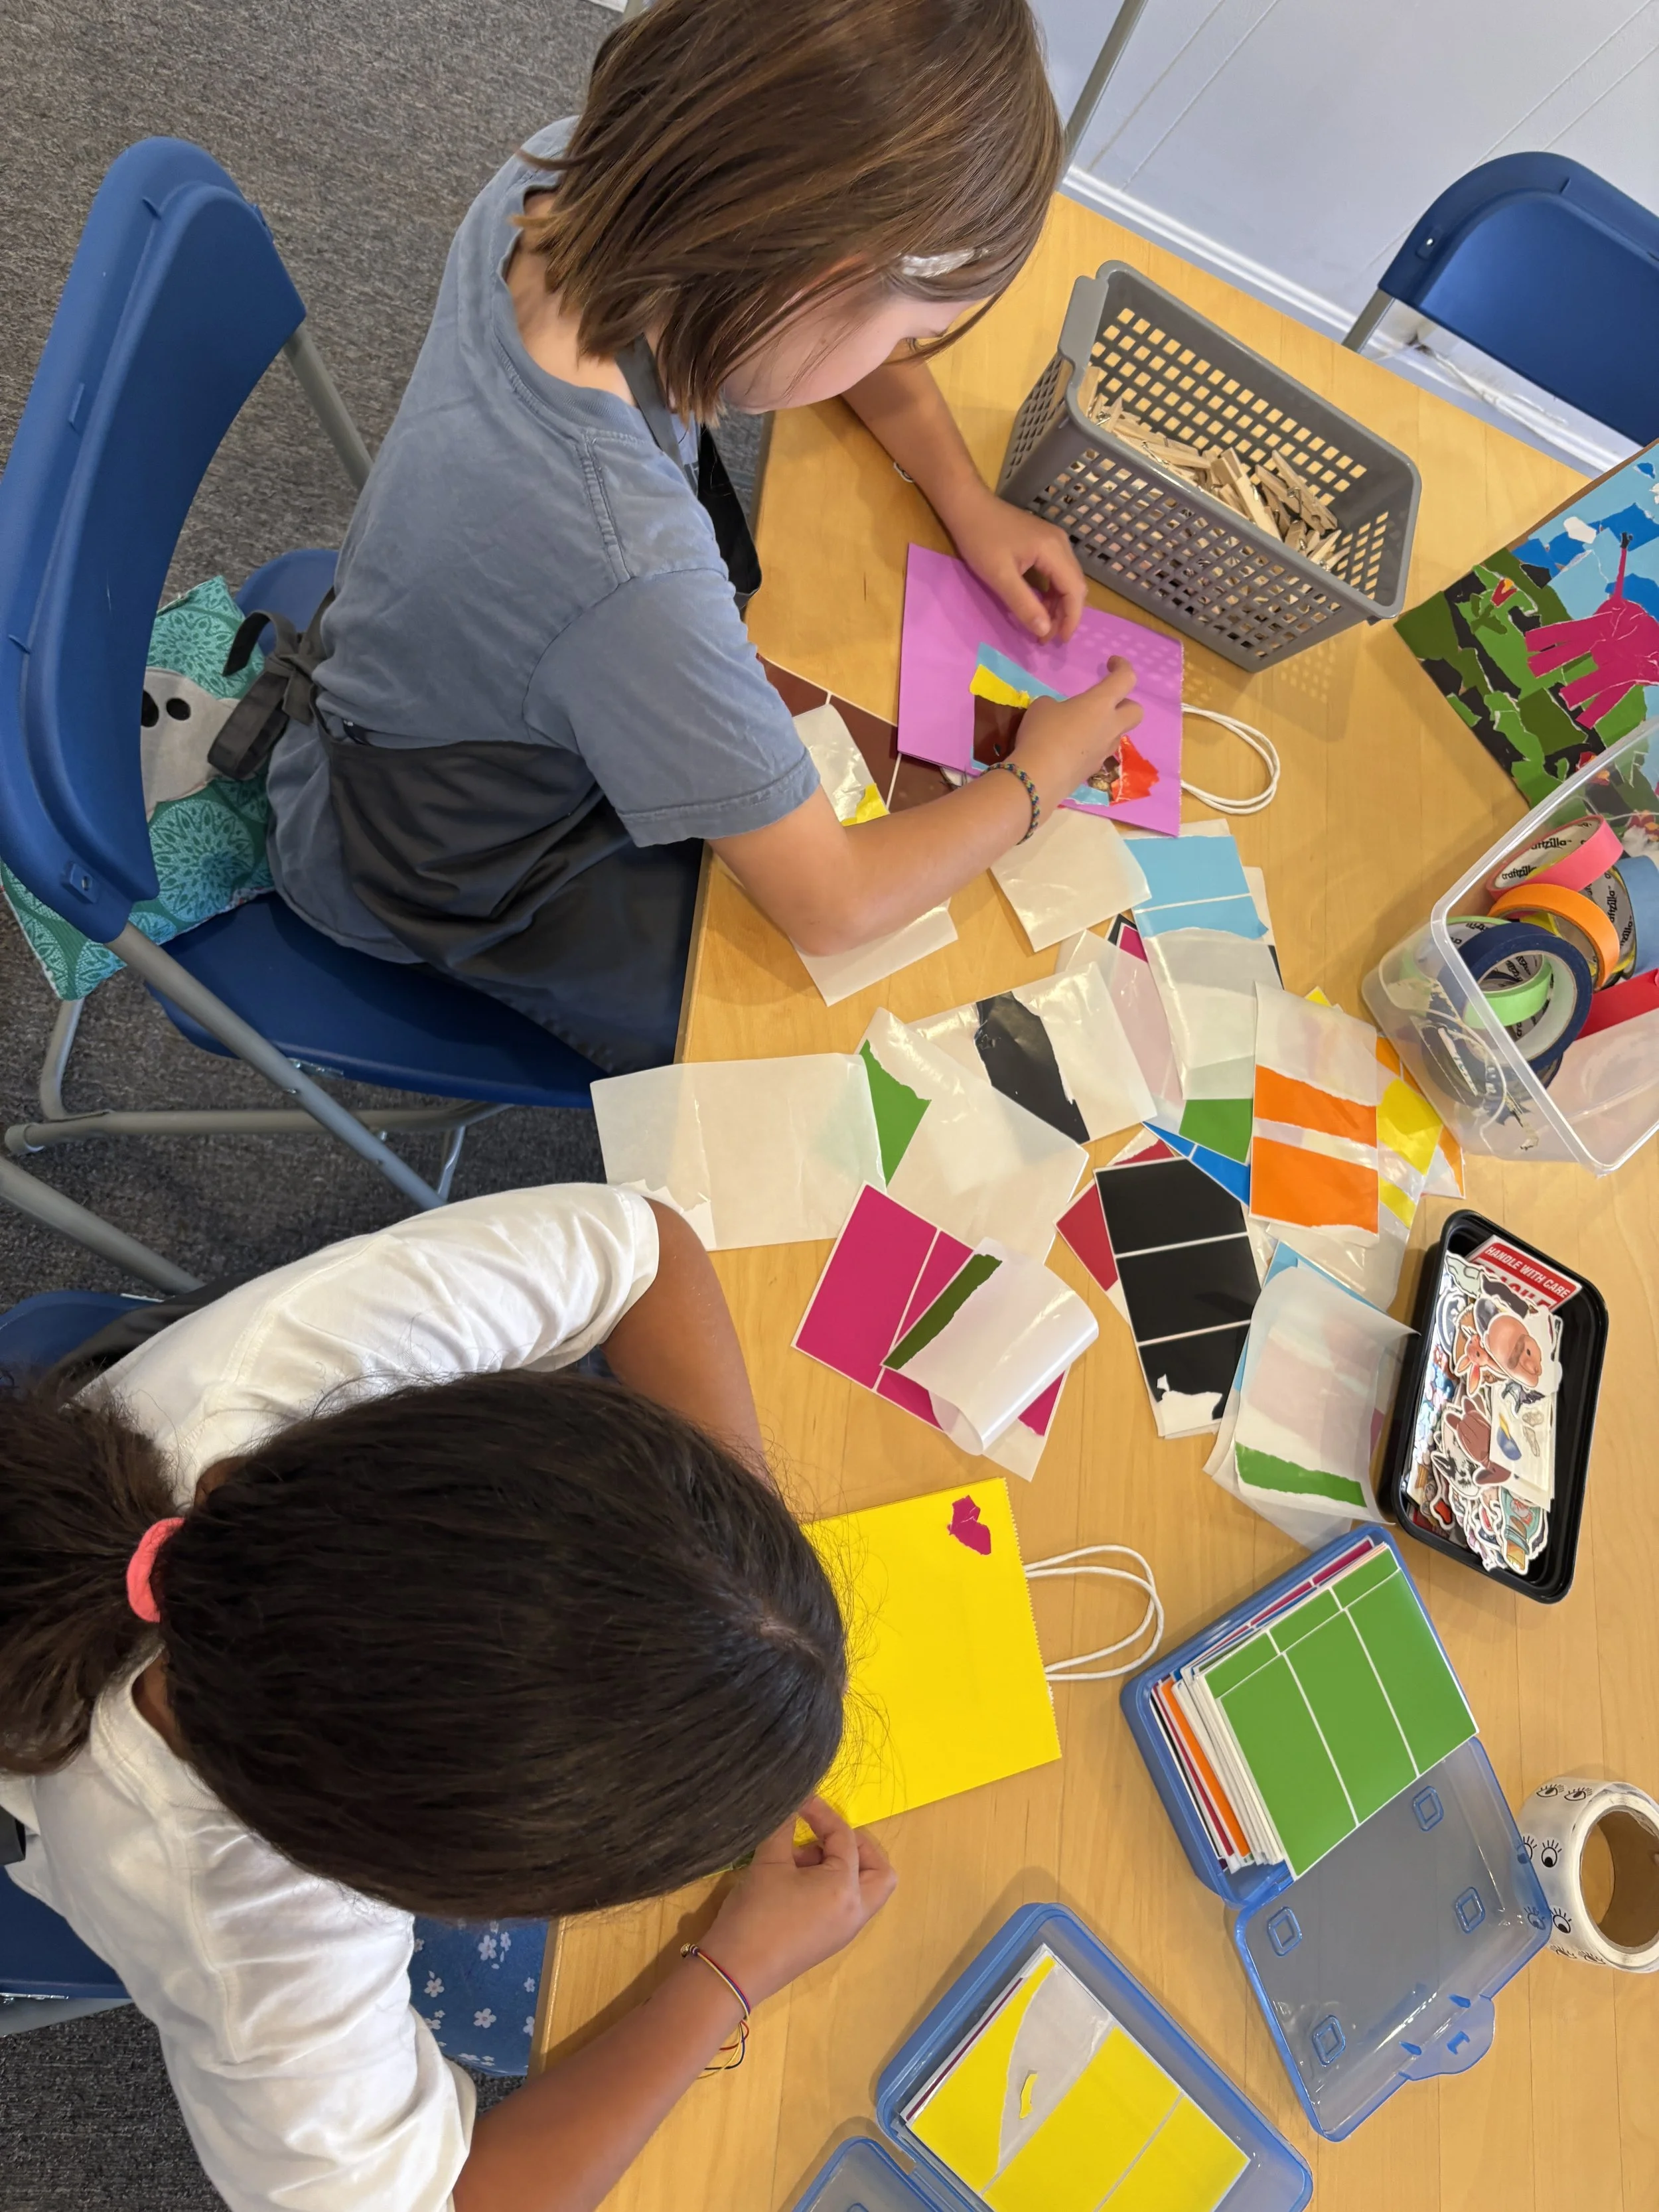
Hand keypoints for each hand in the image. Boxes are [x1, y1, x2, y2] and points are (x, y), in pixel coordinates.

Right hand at [699, 1796, 896, 2007]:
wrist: (735, 1971)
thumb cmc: (756, 1914)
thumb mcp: (769, 1862)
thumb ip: (784, 1827)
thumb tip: (791, 1801)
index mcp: (845, 1889)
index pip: (845, 1838)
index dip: (821, 1813)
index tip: (799, 1801)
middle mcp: (854, 1911)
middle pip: (879, 1871)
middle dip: (858, 1846)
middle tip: (826, 1836)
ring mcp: (844, 1930)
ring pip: (865, 1890)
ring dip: (843, 1867)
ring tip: (799, 1860)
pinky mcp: (829, 1941)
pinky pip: (846, 1905)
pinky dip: (833, 1886)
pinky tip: (796, 1881)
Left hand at [946, 487, 1087, 642]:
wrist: (968, 506)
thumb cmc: (980, 539)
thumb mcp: (1000, 577)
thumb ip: (1024, 604)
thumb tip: (1044, 630)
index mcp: (1054, 550)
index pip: (1075, 590)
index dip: (1071, 618)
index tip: (1059, 641)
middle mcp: (1061, 543)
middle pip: (1075, 585)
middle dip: (1065, 614)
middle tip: (1046, 637)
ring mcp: (1054, 541)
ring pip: (1067, 580)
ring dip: (1059, 605)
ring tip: (1042, 626)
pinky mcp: (1045, 542)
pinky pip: (1057, 572)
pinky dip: (1052, 592)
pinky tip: (1039, 605)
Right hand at [1012, 655, 1142, 816]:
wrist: (1039, 778)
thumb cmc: (1042, 732)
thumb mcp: (1043, 706)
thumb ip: (1058, 705)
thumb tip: (1061, 714)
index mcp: (1100, 703)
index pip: (1125, 679)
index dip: (1122, 667)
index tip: (1111, 663)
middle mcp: (1110, 727)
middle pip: (1136, 711)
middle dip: (1126, 704)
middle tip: (1106, 703)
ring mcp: (1104, 751)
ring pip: (1116, 734)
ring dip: (1105, 728)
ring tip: (1079, 728)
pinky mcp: (1094, 770)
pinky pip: (1099, 752)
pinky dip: (1090, 747)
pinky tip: (1069, 750)